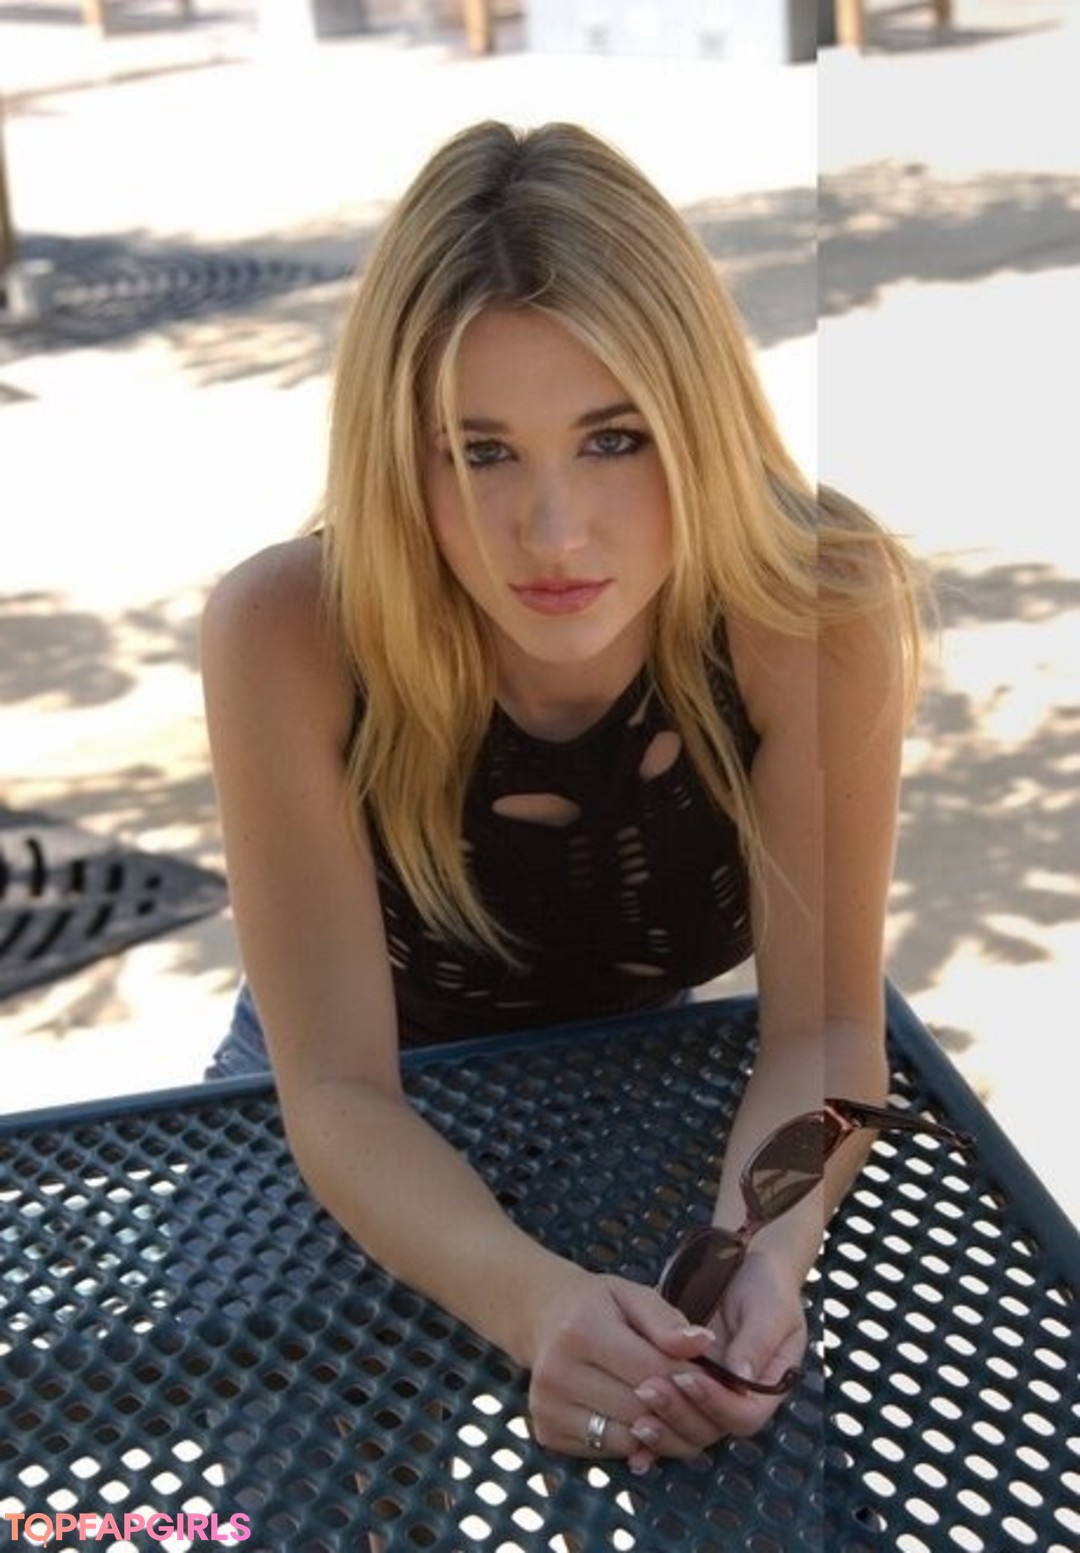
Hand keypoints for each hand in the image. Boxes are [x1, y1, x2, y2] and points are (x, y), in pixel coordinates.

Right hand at [523, 1267, 728, 1467]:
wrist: (545, 1319)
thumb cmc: (598, 1306)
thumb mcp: (632, 1295)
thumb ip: (667, 1320)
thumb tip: (702, 1344)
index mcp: (580, 1329)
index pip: (650, 1370)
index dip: (689, 1380)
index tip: (711, 1380)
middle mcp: (556, 1372)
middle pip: (640, 1409)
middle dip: (680, 1409)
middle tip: (700, 1401)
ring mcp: (546, 1407)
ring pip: (628, 1439)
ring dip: (660, 1432)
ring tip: (673, 1410)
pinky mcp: (546, 1432)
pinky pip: (608, 1451)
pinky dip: (633, 1442)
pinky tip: (639, 1418)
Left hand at [627, 1248, 807, 1461]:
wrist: (742, 1267)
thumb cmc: (765, 1288)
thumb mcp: (770, 1309)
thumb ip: (757, 1341)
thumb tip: (741, 1375)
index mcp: (765, 1388)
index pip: (744, 1416)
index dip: (715, 1404)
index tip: (687, 1378)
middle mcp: (736, 1401)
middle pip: (710, 1429)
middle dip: (679, 1413)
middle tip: (648, 1389)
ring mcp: (709, 1398)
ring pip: (687, 1432)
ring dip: (662, 1425)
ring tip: (636, 1398)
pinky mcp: (685, 1391)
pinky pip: (669, 1421)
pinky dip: (651, 1439)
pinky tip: (631, 1443)